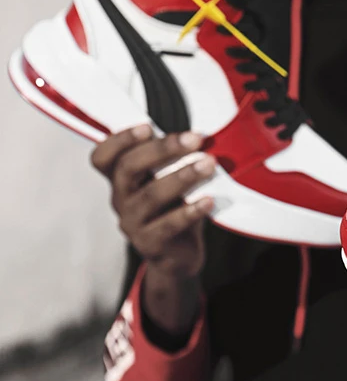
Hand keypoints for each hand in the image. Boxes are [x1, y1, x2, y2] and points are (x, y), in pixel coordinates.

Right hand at [91, 125, 214, 278]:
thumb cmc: (175, 204)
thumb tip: (200, 136)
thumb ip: (173, 157)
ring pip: (151, 195)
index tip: (148, 127)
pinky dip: (190, 211)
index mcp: (122, 177)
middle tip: (194, 139)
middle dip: (162, 149)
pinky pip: (168, 225)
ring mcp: (133, 223)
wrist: (178, 253)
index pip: (102, 157)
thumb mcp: (168, 177)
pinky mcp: (150, 244)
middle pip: (128, 169)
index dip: (119, 140)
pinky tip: (209, 200)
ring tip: (209, 164)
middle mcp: (121, 198)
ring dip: (182, 177)